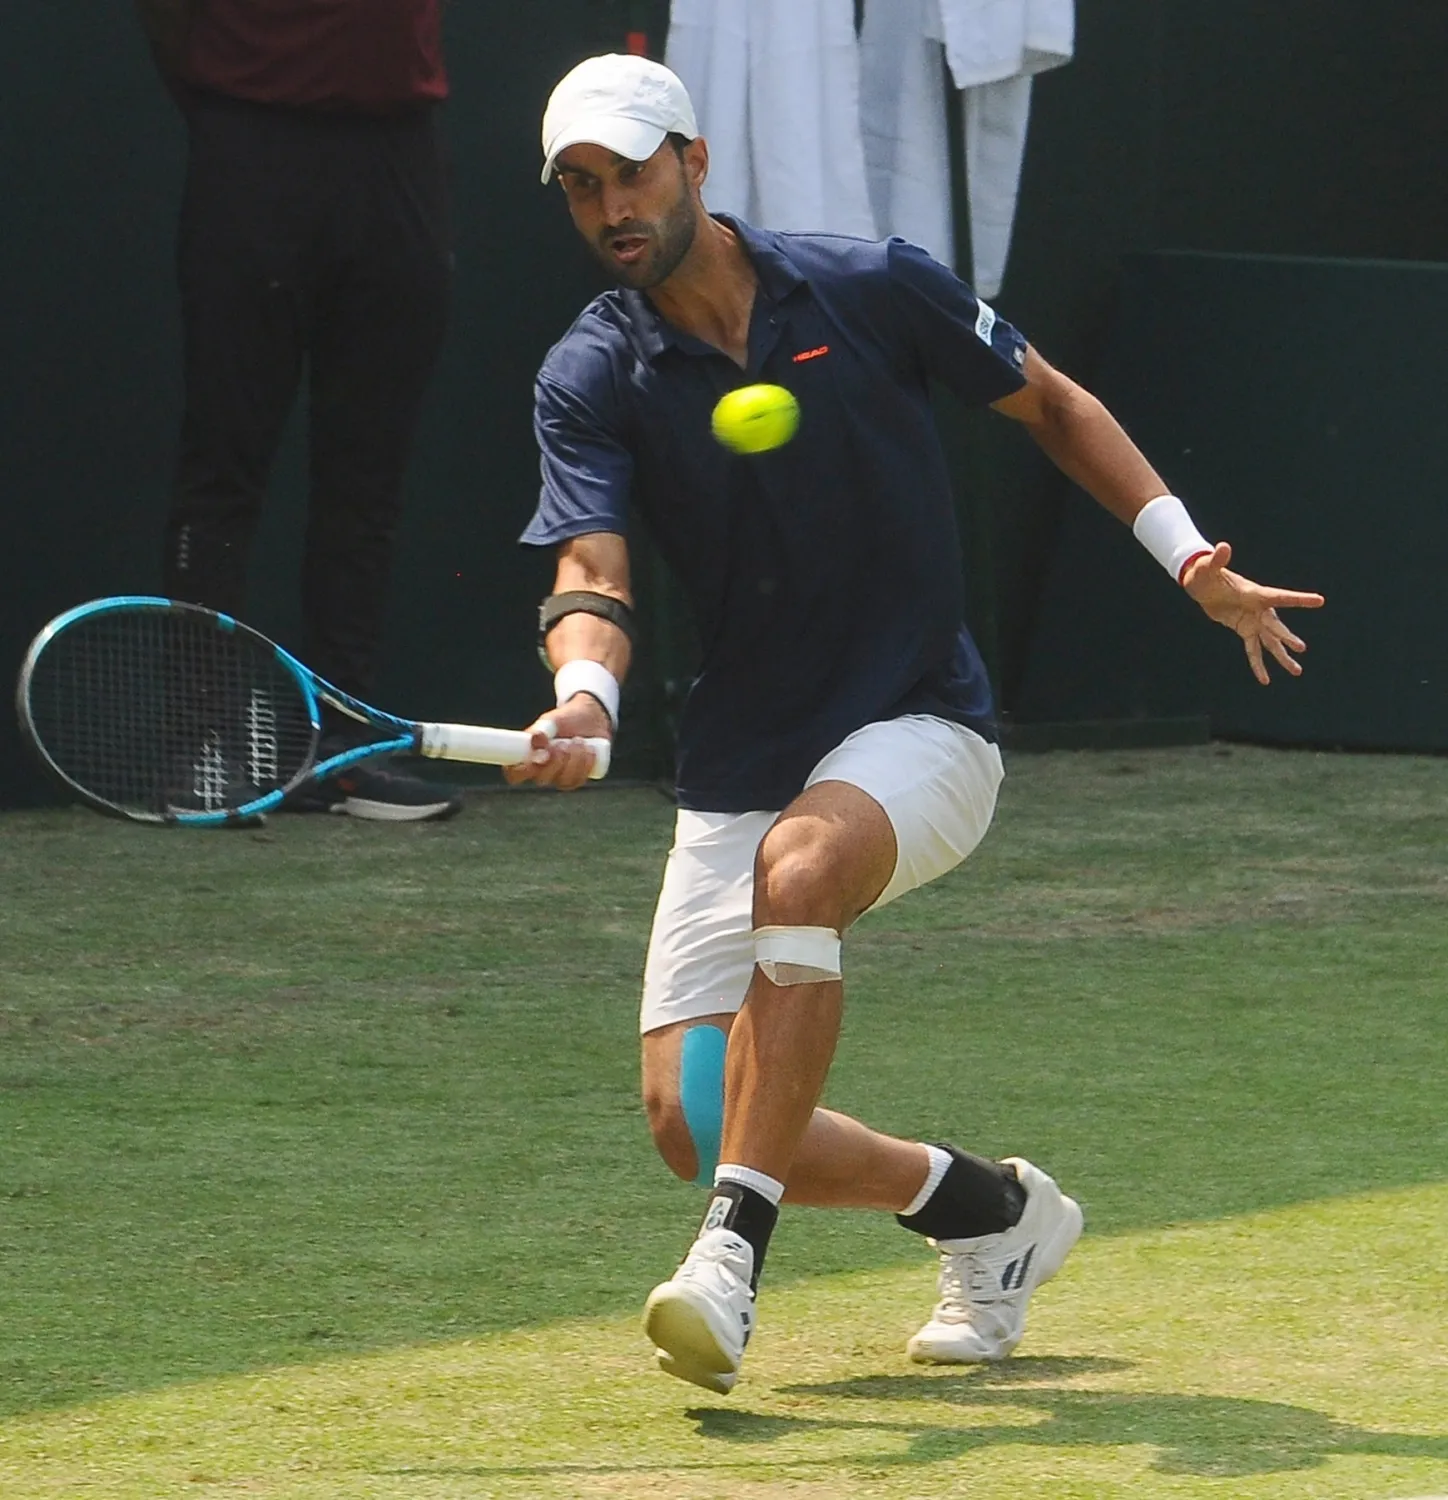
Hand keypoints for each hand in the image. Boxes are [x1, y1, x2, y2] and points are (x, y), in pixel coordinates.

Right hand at [502, 693, 612, 790]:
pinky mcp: (577, 778)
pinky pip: (579, 780)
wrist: (590, 718)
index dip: (522, 771)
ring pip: (563, 781)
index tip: (539, 755)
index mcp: (527, 757)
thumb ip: (541, 730)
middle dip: (555, 761)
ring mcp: (559, 777)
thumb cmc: (564, 720)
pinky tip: (589, 749)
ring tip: (578, 741)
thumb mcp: (551, 721)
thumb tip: (536, 740)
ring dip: (573, 760)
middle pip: (542, 780)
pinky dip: (586, 764)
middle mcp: (541, 771)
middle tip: (563, 743)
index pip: (514, 774)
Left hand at [1181, 542, 1324, 684]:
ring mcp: (1253, 621)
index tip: (1320, 601)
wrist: (1201, 585)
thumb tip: (1222, 546)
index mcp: (1255, 593)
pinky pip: (1253, 650)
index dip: (1299, 600)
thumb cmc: (1206, 572)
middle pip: (1275, 626)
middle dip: (1287, 637)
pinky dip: (1258, 665)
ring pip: (1271, 642)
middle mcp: (1259, 609)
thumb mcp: (1208, 567)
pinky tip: (1265, 680)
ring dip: (1282, 657)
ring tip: (1296, 672)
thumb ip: (1217, 559)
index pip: (1280, 597)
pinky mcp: (1245, 630)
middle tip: (1301, 648)